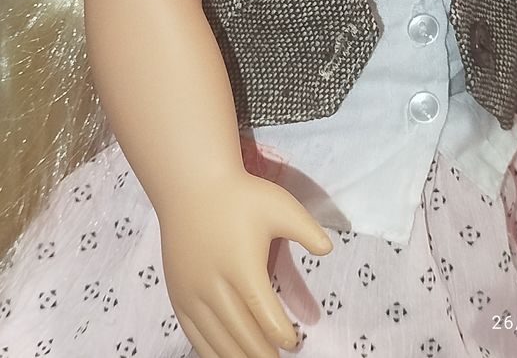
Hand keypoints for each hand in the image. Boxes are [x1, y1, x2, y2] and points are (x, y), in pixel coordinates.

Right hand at [157, 171, 331, 356]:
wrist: (192, 185)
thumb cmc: (240, 195)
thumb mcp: (280, 206)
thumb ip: (306, 230)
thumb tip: (328, 249)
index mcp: (242, 267)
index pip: (264, 316)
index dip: (281, 335)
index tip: (294, 343)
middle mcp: (214, 285)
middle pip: (242, 334)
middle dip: (263, 354)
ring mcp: (192, 293)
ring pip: (218, 340)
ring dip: (239, 357)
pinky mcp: (178, 294)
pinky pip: (194, 334)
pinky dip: (211, 352)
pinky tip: (225, 357)